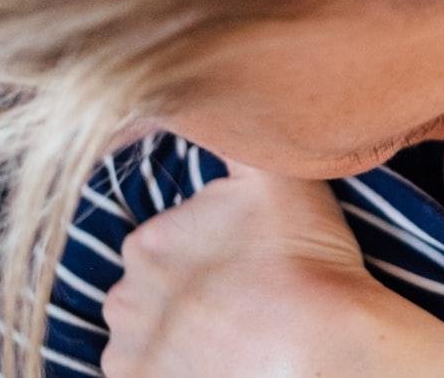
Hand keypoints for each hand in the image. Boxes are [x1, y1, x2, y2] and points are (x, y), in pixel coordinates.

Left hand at [100, 162, 443, 376]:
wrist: (317, 347)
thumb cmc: (305, 260)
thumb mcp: (276, 174)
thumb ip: (239, 135)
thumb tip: (217, 93)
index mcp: (148, 241)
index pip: (168, 244)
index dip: (210, 255)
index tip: (248, 266)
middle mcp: (125, 298)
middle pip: (153, 293)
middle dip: (188, 296)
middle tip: (244, 301)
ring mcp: (132, 353)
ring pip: (150, 338)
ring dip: (180, 335)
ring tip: (236, 337)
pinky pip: (149, 376)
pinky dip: (176, 371)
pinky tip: (217, 363)